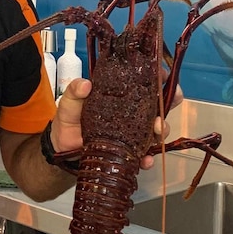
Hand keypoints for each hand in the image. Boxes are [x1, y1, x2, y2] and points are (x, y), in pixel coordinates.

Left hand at [52, 78, 170, 170]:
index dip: (158, 75)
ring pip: (157, 128)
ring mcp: (132, 131)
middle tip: (170, 101)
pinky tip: (145, 159)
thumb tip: (85, 84)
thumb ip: (74, 92)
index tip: (163, 74)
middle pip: (159, 103)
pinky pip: (144, 154)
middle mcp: (131, 111)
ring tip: (157, 130)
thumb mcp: (68, 102)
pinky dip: (148, 157)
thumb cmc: (69, 120)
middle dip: (170, 100)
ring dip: (161, 129)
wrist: (62, 148)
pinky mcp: (129, 150)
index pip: (143, 80)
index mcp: (119, 94)